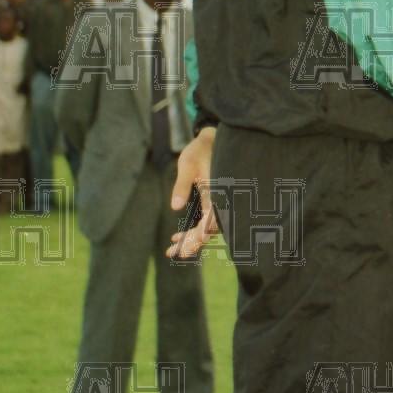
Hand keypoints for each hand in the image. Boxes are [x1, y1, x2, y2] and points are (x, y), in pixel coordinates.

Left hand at [165, 126, 218, 259]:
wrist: (210, 138)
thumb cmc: (199, 150)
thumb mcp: (187, 165)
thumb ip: (182, 185)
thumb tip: (175, 207)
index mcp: (218, 191)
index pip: (211, 221)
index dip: (200, 236)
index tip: (186, 248)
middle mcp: (220, 199)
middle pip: (210, 229)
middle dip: (192, 243)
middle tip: (174, 254)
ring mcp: (217, 201)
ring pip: (207, 227)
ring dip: (191, 239)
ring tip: (172, 249)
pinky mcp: (212, 200)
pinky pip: (205, 220)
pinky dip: (193, 230)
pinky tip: (177, 236)